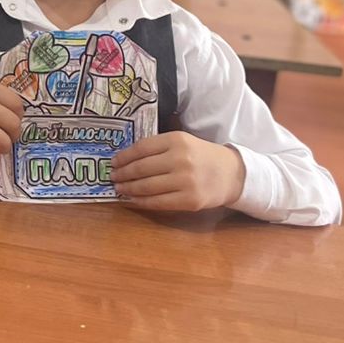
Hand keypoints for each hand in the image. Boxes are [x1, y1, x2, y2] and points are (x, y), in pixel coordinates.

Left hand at [111, 133, 244, 210]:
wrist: (231, 174)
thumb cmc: (201, 157)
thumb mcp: (183, 142)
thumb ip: (158, 148)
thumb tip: (126, 159)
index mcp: (176, 140)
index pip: (141, 148)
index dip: (123, 157)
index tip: (113, 162)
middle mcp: (180, 159)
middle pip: (141, 168)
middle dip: (122, 174)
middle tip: (112, 177)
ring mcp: (185, 181)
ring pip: (147, 186)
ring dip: (128, 189)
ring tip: (119, 188)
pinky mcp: (189, 200)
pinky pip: (158, 202)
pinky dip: (141, 202)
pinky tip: (133, 200)